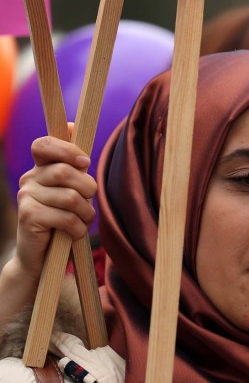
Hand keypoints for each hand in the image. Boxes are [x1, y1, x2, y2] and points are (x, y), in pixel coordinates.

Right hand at [13, 127, 95, 279]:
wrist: (41, 256)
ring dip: (86, 214)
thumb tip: (72, 126)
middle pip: (67, 172)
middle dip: (88, 189)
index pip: (44, 144)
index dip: (67, 149)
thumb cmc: (63, 220)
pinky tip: (73, 234)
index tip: (85, 163)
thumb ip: (74, 165)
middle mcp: (29, 178)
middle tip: (88, 203)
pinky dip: (78, 229)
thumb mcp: (72, 189)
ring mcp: (26, 197)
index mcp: (40, 168)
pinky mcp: (28, 216)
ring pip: (71, 198)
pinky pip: (66, 218)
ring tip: (81, 221)